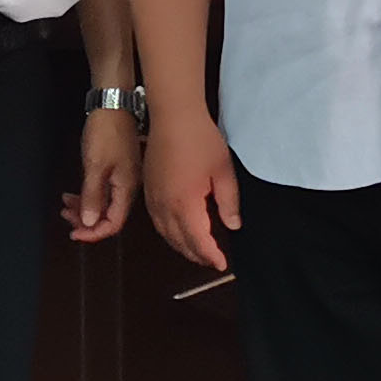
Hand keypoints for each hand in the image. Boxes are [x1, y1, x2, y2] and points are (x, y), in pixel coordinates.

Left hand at [63, 105, 139, 242]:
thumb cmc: (106, 133)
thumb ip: (93, 197)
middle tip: (65, 217)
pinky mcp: (116, 169)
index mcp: (126, 188)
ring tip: (65, 205)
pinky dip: (87, 196)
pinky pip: (102, 191)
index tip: (73, 233)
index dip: (93, 233)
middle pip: (108, 216)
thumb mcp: (95, 166)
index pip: (113, 224)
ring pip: (103, 204)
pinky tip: (73, 193)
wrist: (113, 104)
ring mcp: (122, 177)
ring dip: (84, 209)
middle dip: (85, 221)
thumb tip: (90, 223)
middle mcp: (128, 186)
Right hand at [145, 103, 239, 274]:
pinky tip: (179, 231)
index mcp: (184, 204)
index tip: (222, 264)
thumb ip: (228, 202)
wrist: (173, 116)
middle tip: (213, 260)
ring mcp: (152, 199)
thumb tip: (232, 226)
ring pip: (166, 234)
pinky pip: (157, 222)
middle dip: (197, 255)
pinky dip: (169, 233)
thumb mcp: (223, 171)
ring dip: (182, 246)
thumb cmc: (200, 139)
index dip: (211, 256)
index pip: (198, 241)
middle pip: (179, 242)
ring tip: (198, 251)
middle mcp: (164, 206)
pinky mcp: (147, 190)